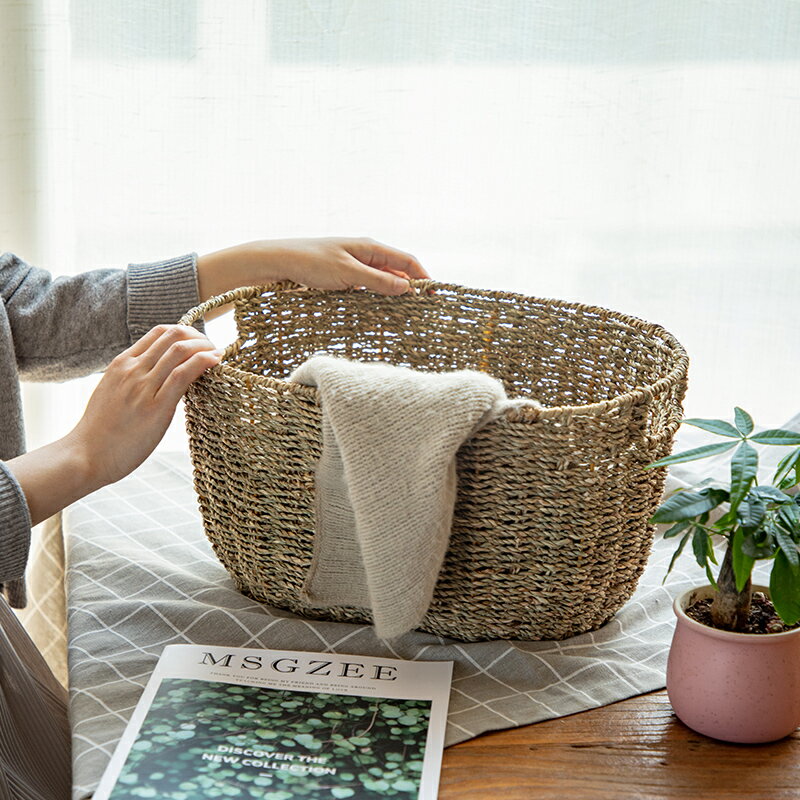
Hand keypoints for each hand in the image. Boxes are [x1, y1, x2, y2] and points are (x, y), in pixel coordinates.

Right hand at [7, 325, 219, 524]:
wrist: (85, 456)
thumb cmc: (101, 431)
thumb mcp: (113, 393)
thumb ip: (133, 379)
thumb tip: (158, 376)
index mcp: (121, 364)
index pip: (159, 332)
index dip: (186, 332)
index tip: (200, 344)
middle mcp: (133, 370)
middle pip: (173, 335)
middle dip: (200, 337)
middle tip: (213, 349)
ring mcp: (143, 387)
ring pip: (180, 350)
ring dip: (206, 347)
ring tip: (218, 355)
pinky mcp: (156, 407)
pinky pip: (183, 374)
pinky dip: (204, 362)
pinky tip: (216, 362)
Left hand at [196, 237, 428, 308]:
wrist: (278, 262)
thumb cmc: (310, 262)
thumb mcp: (347, 272)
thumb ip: (377, 281)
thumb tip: (407, 288)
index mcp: (370, 247)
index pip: (407, 261)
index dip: (424, 277)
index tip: (435, 297)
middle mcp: (366, 254)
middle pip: (398, 273)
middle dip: (413, 289)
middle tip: (424, 311)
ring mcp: (356, 266)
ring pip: (384, 282)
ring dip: (395, 297)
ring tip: (407, 315)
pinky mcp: (345, 278)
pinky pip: (369, 289)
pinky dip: (378, 299)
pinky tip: (381, 313)